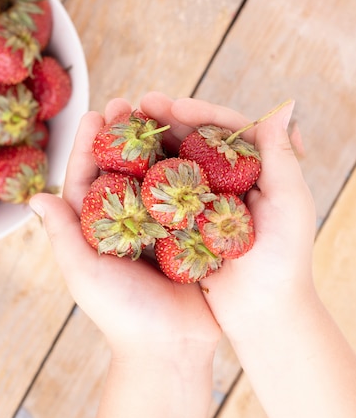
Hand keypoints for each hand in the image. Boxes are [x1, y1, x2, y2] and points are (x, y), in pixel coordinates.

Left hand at [30, 98, 219, 359]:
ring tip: (162, 110)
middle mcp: (128, 220)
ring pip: (157, 172)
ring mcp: (161, 223)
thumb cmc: (122, 314)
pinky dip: (191, 166)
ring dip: (159, 142)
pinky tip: (196, 140)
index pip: (89, 177)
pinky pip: (189, 191)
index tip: (96, 114)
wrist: (171, 348)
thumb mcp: (84, 273)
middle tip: (130, 101)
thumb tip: (33, 197)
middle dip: (126, 134)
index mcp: (97, 227)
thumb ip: (62, 234)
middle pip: (125, 167)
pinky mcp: (191, 229)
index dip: (90, 144)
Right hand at [139, 92, 316, 338]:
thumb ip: (283, 156)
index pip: (226, 129)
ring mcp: (205, 200)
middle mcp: (228, 179)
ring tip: (127, 124)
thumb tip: (281, 108)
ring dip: (154, 143)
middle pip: (196, 140)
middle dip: (169, 120)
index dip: (200, 113)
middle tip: (140, 104)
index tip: (173, 106)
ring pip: (177, 162)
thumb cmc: (285, 259)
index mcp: (256, 168)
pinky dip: (146, 177)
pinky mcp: (187, 222)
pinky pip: (164, 194)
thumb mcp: (290, 204)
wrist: (263, 313)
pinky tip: (126, 165)